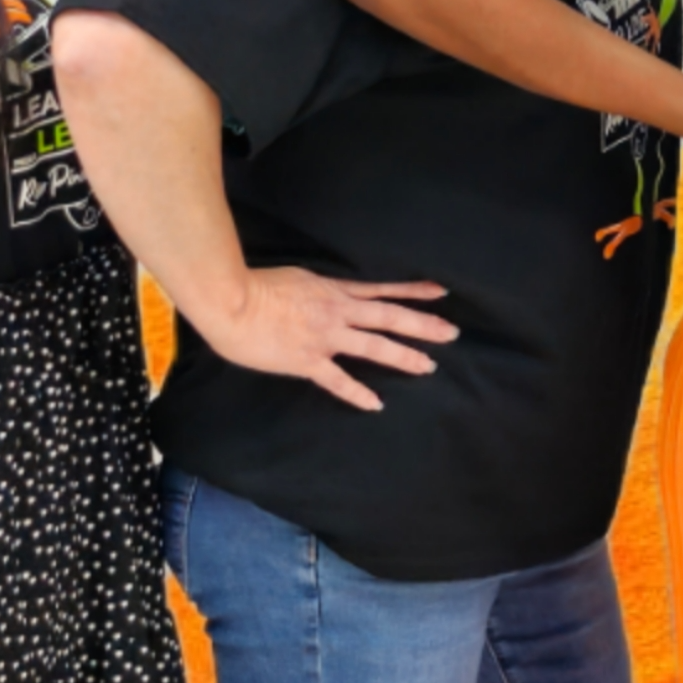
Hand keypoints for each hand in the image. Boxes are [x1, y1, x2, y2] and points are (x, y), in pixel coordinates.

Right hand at [188, 266, 456, 412]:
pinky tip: (376, 403)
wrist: (230, 302)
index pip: (383, 290)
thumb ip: (318, 290)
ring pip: (374, 346)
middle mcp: (338, 312)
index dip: (413, 291)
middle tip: (451, 333)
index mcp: (335, 291)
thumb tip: (327, 296)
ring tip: (429, 366)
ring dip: (403, 356)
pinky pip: (338, 380)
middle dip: (423, 325)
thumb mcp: (298, 278)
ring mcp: (325, 337)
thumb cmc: (255, 286)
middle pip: (390, 316)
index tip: (440, 292)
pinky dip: (357, 393)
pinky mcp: (307, 360)